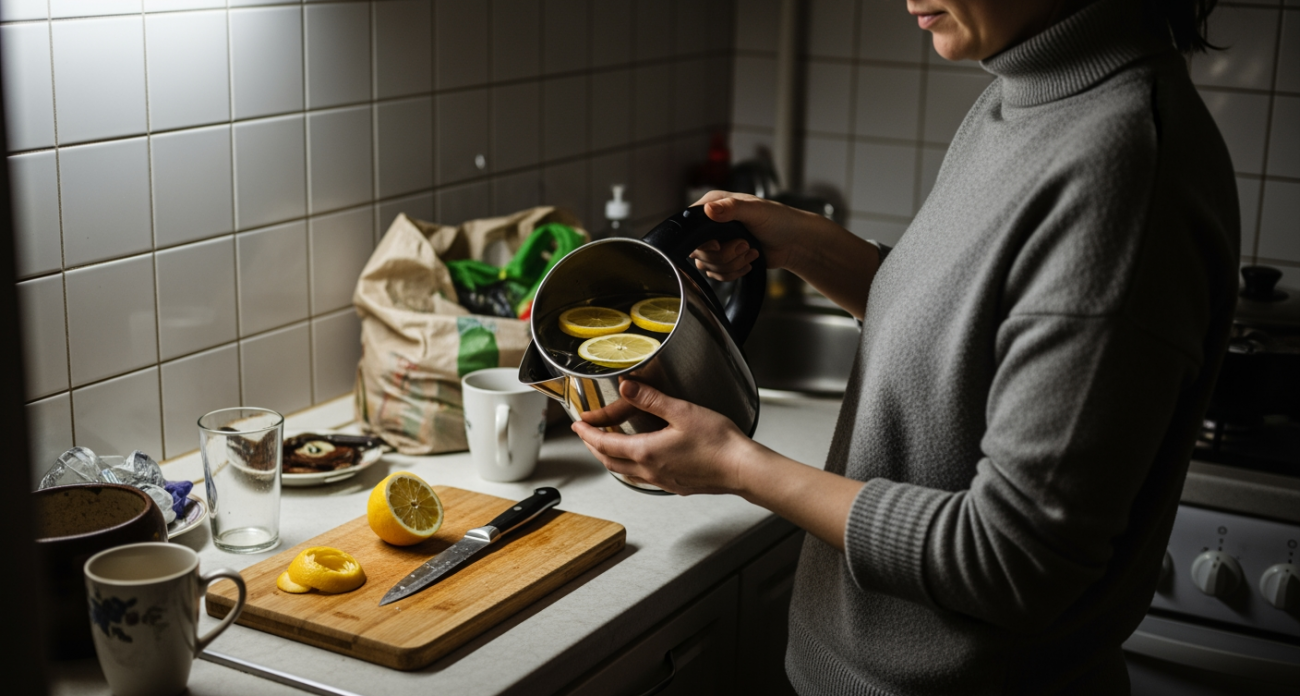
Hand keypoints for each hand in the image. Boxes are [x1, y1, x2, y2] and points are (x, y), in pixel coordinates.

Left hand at [571, 380, 756, 495]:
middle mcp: (650, 471)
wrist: (742, 469)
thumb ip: (651, 399)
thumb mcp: (682, 411)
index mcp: (646, 452)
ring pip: (625, 472)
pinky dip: (630, 467)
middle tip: (586, 434)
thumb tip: (626, 388)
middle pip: (610, 461)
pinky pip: (642, 478)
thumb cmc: (718, 443)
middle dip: (594, 447)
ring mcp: (662, 481)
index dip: (588, 434)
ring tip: (607, 445)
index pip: (605, 444)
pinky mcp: (675, 485)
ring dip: (610, 458)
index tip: (578, 425)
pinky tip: (639, 460)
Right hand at [688, 191, 812, 280]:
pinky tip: (749, 261)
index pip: (690, 226)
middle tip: (745, 244)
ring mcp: (717, 243)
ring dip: (732, 263)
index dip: (701, 240)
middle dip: (724, 254)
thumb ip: (731, 208)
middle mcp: (711, 224)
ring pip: (707, 265)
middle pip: (698, 250)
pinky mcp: (725, 259)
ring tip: (751, 251)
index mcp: (713, 205)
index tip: (717, 244)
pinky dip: (734, 272)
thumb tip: (708, 209)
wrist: (793, 242)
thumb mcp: (755, 210)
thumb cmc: (778, 220)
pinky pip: (716, 275)